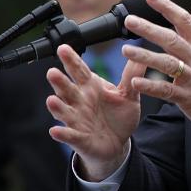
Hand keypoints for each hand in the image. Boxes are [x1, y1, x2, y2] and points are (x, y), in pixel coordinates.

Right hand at [46, 44, 144, 180]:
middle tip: (52, 72)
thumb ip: (132, 77)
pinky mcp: (78, 138)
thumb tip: (139, 55)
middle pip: (67, 89)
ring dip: (57, 106)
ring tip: (51, 100)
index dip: (71, 60)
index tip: (63, 47)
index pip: (79, 71)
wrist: (117, 143)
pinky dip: (62, 133)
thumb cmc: (119, 116)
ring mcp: (77, 120)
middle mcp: (80, 102)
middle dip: (59, 82)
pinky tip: (55, 130)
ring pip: (64, 111)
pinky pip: (69, 135)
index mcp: (91, 88)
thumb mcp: (129, 95)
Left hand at [121, 0, 190, 152]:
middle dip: (149, 29)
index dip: (167, 7)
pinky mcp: (188, 98)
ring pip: (167, 64)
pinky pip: (167, 90)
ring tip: (125, 51)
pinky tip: (136, 81)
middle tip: (130, 21)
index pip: (185, 21)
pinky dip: (150, 86)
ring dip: (145, 56)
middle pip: (172, 40)